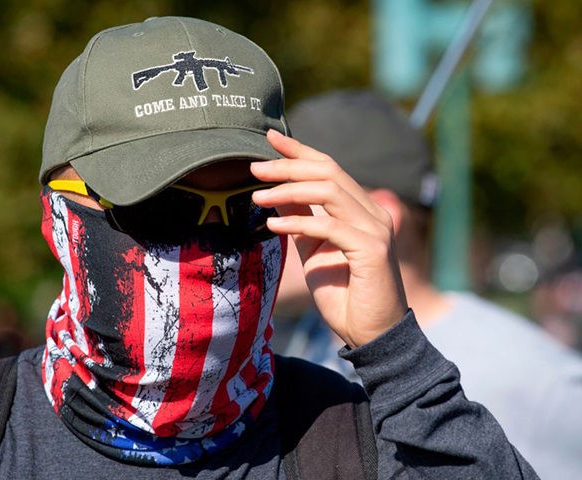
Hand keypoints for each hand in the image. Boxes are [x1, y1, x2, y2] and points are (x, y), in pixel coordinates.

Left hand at [251, 129, 407, 347]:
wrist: (369, 333)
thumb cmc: (343, 293)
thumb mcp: (313, 249)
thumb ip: (301, 218)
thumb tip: (277, 192)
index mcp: (360, 209)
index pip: (330, 168)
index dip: (300, 151)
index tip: (270, 138)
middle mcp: (372, 212)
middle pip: (329, 172)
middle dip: (289, 165)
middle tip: (254, 167)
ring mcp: (375, 229)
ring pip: (330, 192)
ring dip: (289, 190)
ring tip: (256, 197)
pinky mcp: (372, 250)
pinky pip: (330, 226)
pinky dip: (299, 223)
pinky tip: (273, 226)